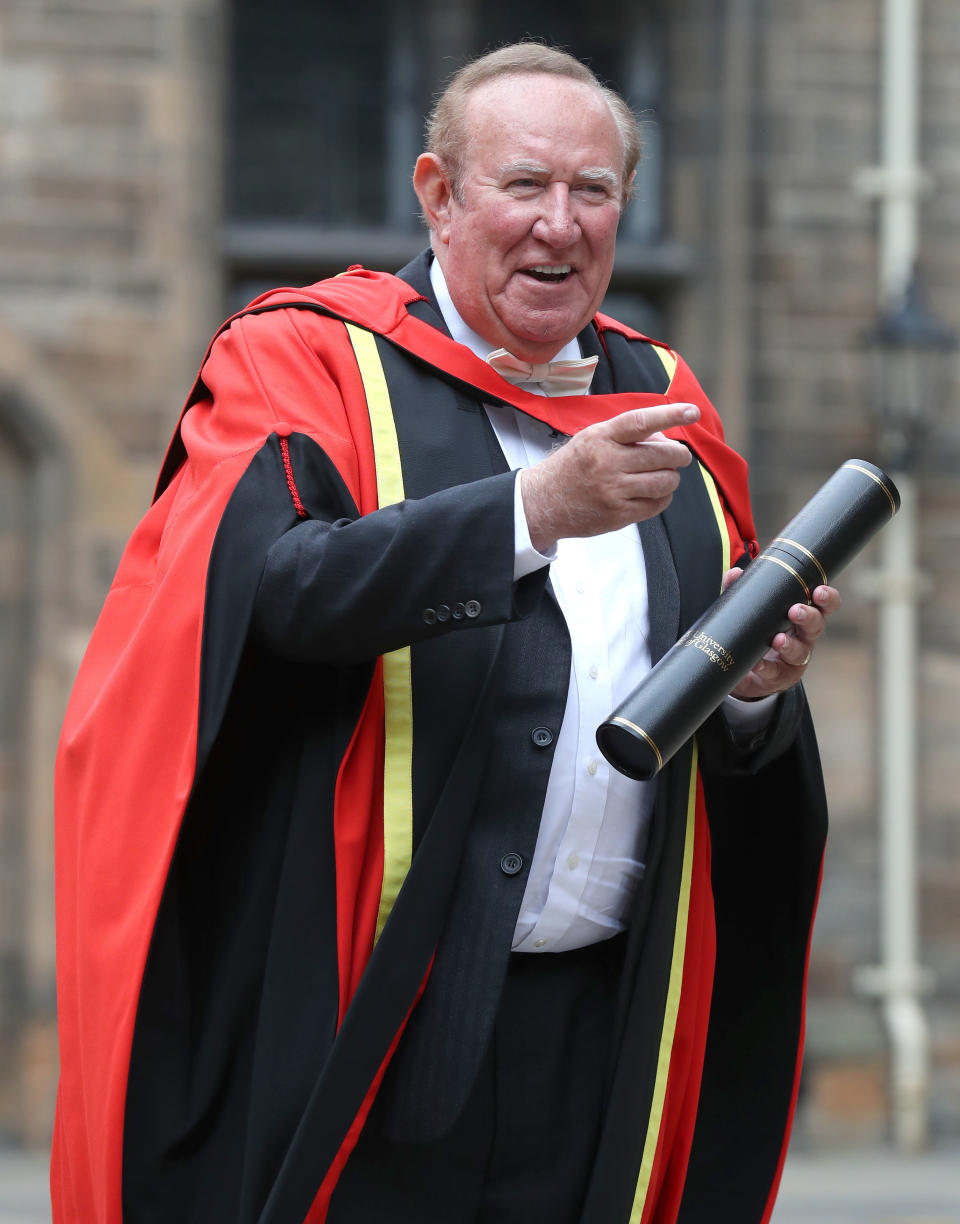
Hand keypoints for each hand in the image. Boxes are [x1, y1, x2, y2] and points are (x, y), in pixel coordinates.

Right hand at [520, 402, 699, 551]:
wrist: (543, 503)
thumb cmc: (572, 467)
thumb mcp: (591, 439)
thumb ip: (625, 435)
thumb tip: (666, 439)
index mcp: (600, 438)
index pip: (640, 422)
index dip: (669, 415)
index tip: (691, 411)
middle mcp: (607, 463)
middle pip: (662, 455)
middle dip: (679, 455)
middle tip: (680, 457)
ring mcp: (613, 491)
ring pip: (664, 482)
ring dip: (671, 478)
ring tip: (663, 476)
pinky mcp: (618, 515)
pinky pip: (656, 505)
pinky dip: (662, 498)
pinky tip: (653, 493)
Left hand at [726, 571, 841, 699]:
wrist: (747, 670)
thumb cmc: (758, 633)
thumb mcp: (752, 611)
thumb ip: (742, 590)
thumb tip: (735, 573)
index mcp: (803, 616)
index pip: (824, 605)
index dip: (827, 598)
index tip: (819, 591)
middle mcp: (804, 637)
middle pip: (816, 626)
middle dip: (808, 617)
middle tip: (795, 611)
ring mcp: (795, 659)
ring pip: (800, 652)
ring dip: (789, 644)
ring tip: (778, 639)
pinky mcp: (780, 676)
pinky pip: (775, 672)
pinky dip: (766, 667)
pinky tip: (757, 663)